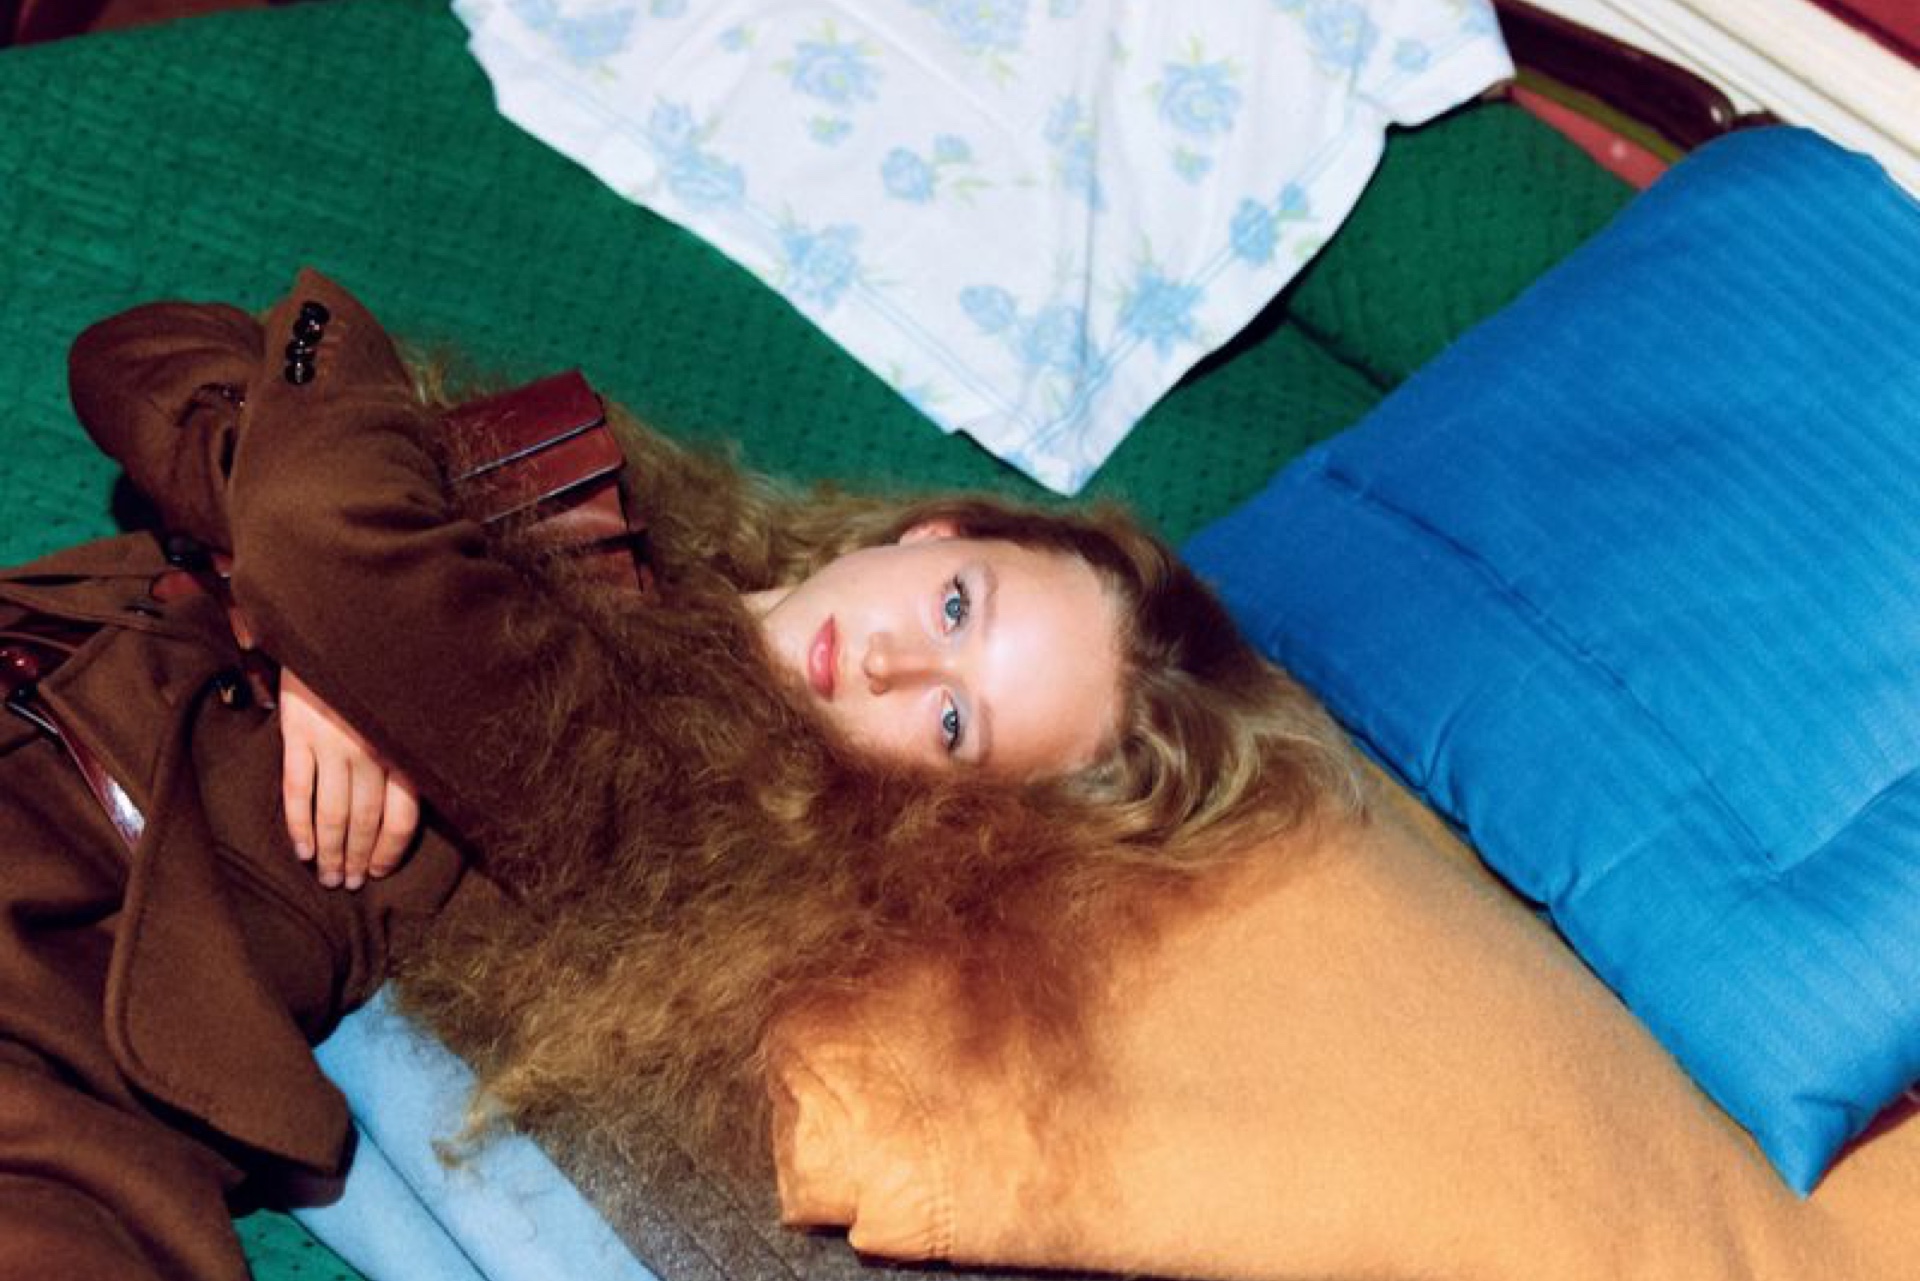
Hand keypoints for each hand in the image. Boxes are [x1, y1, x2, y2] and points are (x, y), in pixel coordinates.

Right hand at [278, 668, 419, 888]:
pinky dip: (299, 826)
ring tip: (329, 878)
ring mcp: (332, 744)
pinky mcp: (297, 734)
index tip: (381, 871)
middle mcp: (370, 751)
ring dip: (331, 852)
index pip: (402, 817)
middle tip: (349, 884)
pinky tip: (303, 851)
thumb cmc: (380, 674)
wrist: (333, 625)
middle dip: (358, 858)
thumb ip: (407, 750)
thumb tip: (415, 799)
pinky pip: (297, 791)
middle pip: (366, 822)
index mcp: (402, 748)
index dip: (391, 850)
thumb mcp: (404, 710)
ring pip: (333, 814)